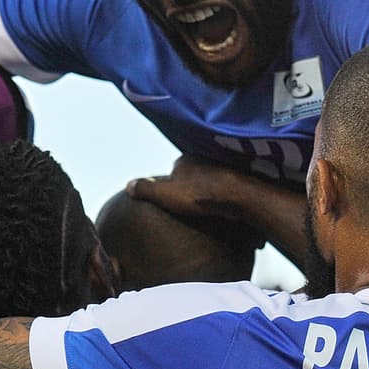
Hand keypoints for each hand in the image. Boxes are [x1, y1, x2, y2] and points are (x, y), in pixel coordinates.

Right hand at [127, 155, 244, 219]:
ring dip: (211, 192)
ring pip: (212, 180)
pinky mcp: (240, 178)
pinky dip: (226, 197)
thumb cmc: (199, 195)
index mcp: (185, 159)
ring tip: (209, 210)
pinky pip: (229, 188)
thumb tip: (128, 186)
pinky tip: (226, 210)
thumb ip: (145, 189)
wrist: (237, 195)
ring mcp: (224, 167)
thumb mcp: (164, 194)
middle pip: (195, 175)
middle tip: (192, 207)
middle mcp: (205, 158)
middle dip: (193, 187)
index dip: (173, 187)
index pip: (175, 171)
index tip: (175, 202)